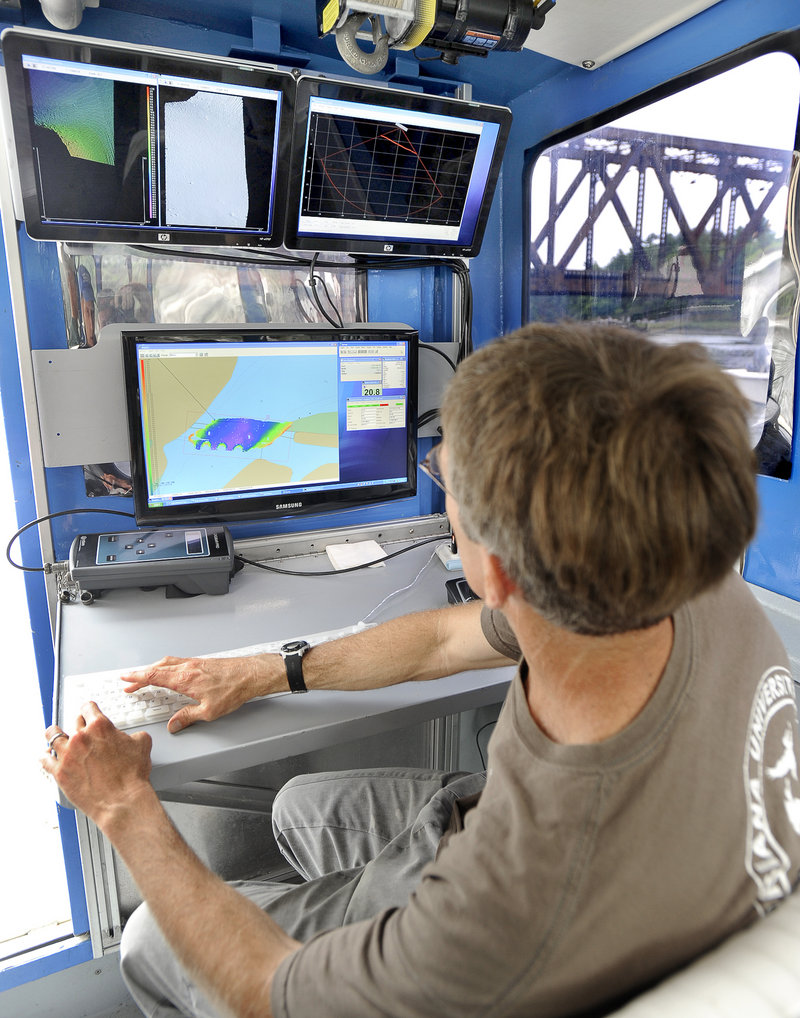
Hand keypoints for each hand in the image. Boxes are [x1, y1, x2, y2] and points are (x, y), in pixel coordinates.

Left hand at [42, 703, 154, 830]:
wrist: (122, 801)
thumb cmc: (131, 776)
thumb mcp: (142, 744)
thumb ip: (134, 734)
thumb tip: (133, 737)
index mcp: (100, 726)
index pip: (88, 707)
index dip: (90, 709)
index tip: (89, 712)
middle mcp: (81, 737)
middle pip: (73, 721)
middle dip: (78, 724)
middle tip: (81, 730)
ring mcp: (67, 755)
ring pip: (53, 736)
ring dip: (55, 735)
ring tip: (56, 736)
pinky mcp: (59, 773)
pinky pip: (45, 760)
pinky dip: (45, 757)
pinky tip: (47, 756)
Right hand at [121, 653, 275, 732]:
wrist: (251, 674)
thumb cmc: (234, 690)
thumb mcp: (209, 711)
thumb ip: (187, 717)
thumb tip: (173, 724)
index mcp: (184, 679)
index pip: (153, 676)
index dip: (137, 678)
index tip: (126, 680)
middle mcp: (187, 667)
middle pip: (157, 668)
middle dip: (141, 675)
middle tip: (130, 682)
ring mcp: (195, 662)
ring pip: (167, 663)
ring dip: (153, 669)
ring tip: (145, 677)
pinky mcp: (202, 662)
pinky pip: (177, 661)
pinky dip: (166, 666)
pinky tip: (169, 671)